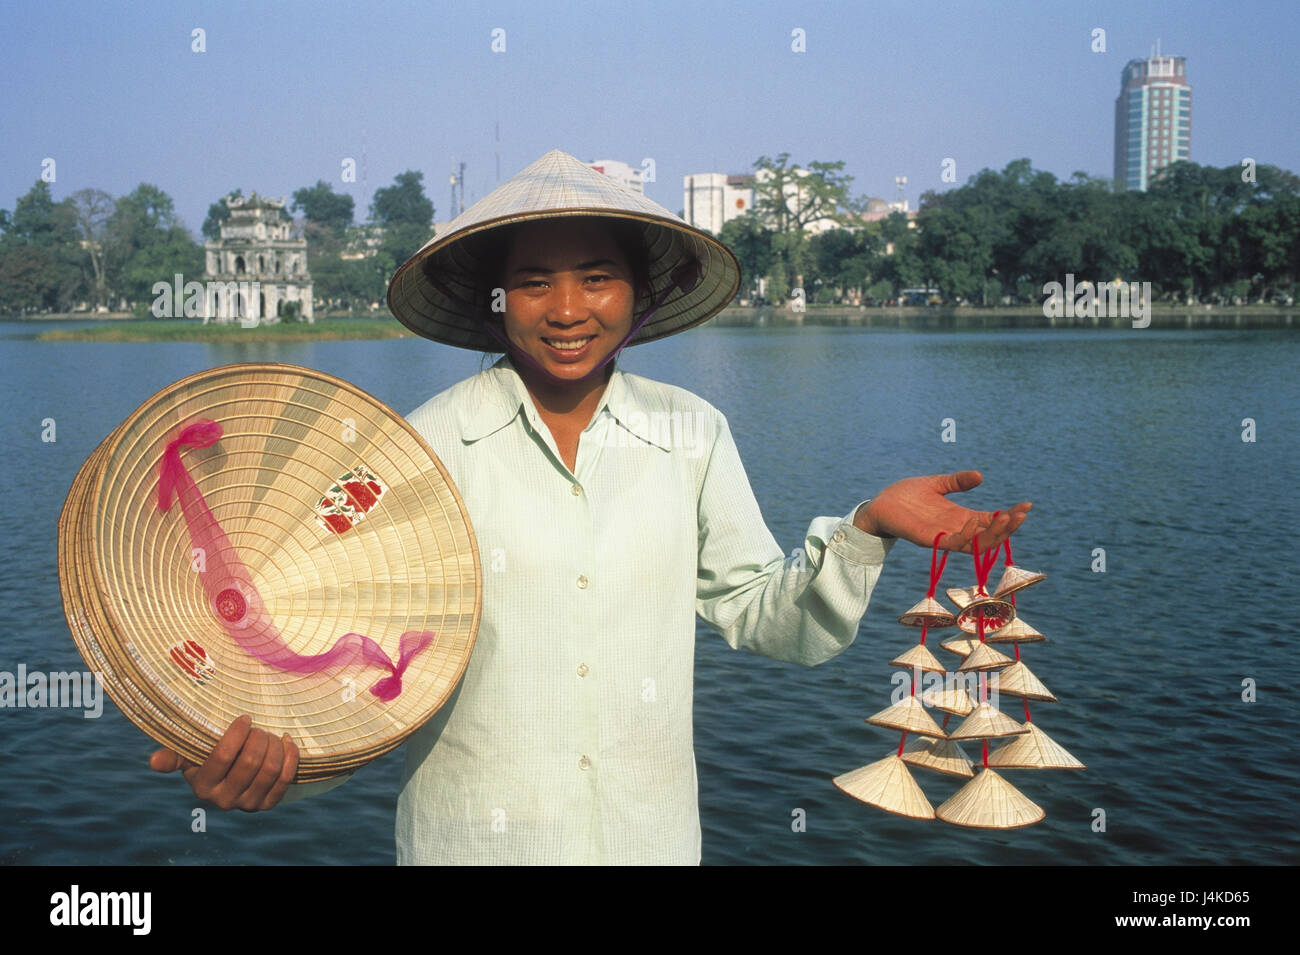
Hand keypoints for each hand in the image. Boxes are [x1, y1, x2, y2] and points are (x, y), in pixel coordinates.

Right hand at [149, 714, 298, 811]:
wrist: (231, 776)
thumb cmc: (207, 757)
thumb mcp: (189, 754)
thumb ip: (173, 755)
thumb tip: (153, 761)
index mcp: (202, 786)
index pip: (223, 757)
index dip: (237, 734)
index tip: (244, 719)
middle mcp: (224, 801)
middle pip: (250, 762)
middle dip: (258, 738)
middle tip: (258, 727)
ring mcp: (248, 805)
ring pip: (270, 769)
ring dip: (274, 745)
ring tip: (269, 734)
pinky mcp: (268, 804)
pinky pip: (285, 779)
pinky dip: (290, 756)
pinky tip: (286, 742)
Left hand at [853, 470, 1030, 553]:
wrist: (880, 504)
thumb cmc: (906, 496)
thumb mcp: (937, 484)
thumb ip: (957, 482)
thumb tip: (980, 476)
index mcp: (960, 517)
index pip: (991, 521)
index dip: (1009, 516)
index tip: (1027, 506)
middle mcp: (955, 530)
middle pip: (989, 536)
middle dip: (1008, 527)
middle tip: (1021, 514)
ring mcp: (943, 536)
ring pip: (975, 544)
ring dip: (992, 534)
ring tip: (1006, 518)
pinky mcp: (928, 540)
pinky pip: (951, 543)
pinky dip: (965, 536)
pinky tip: (974, 522)